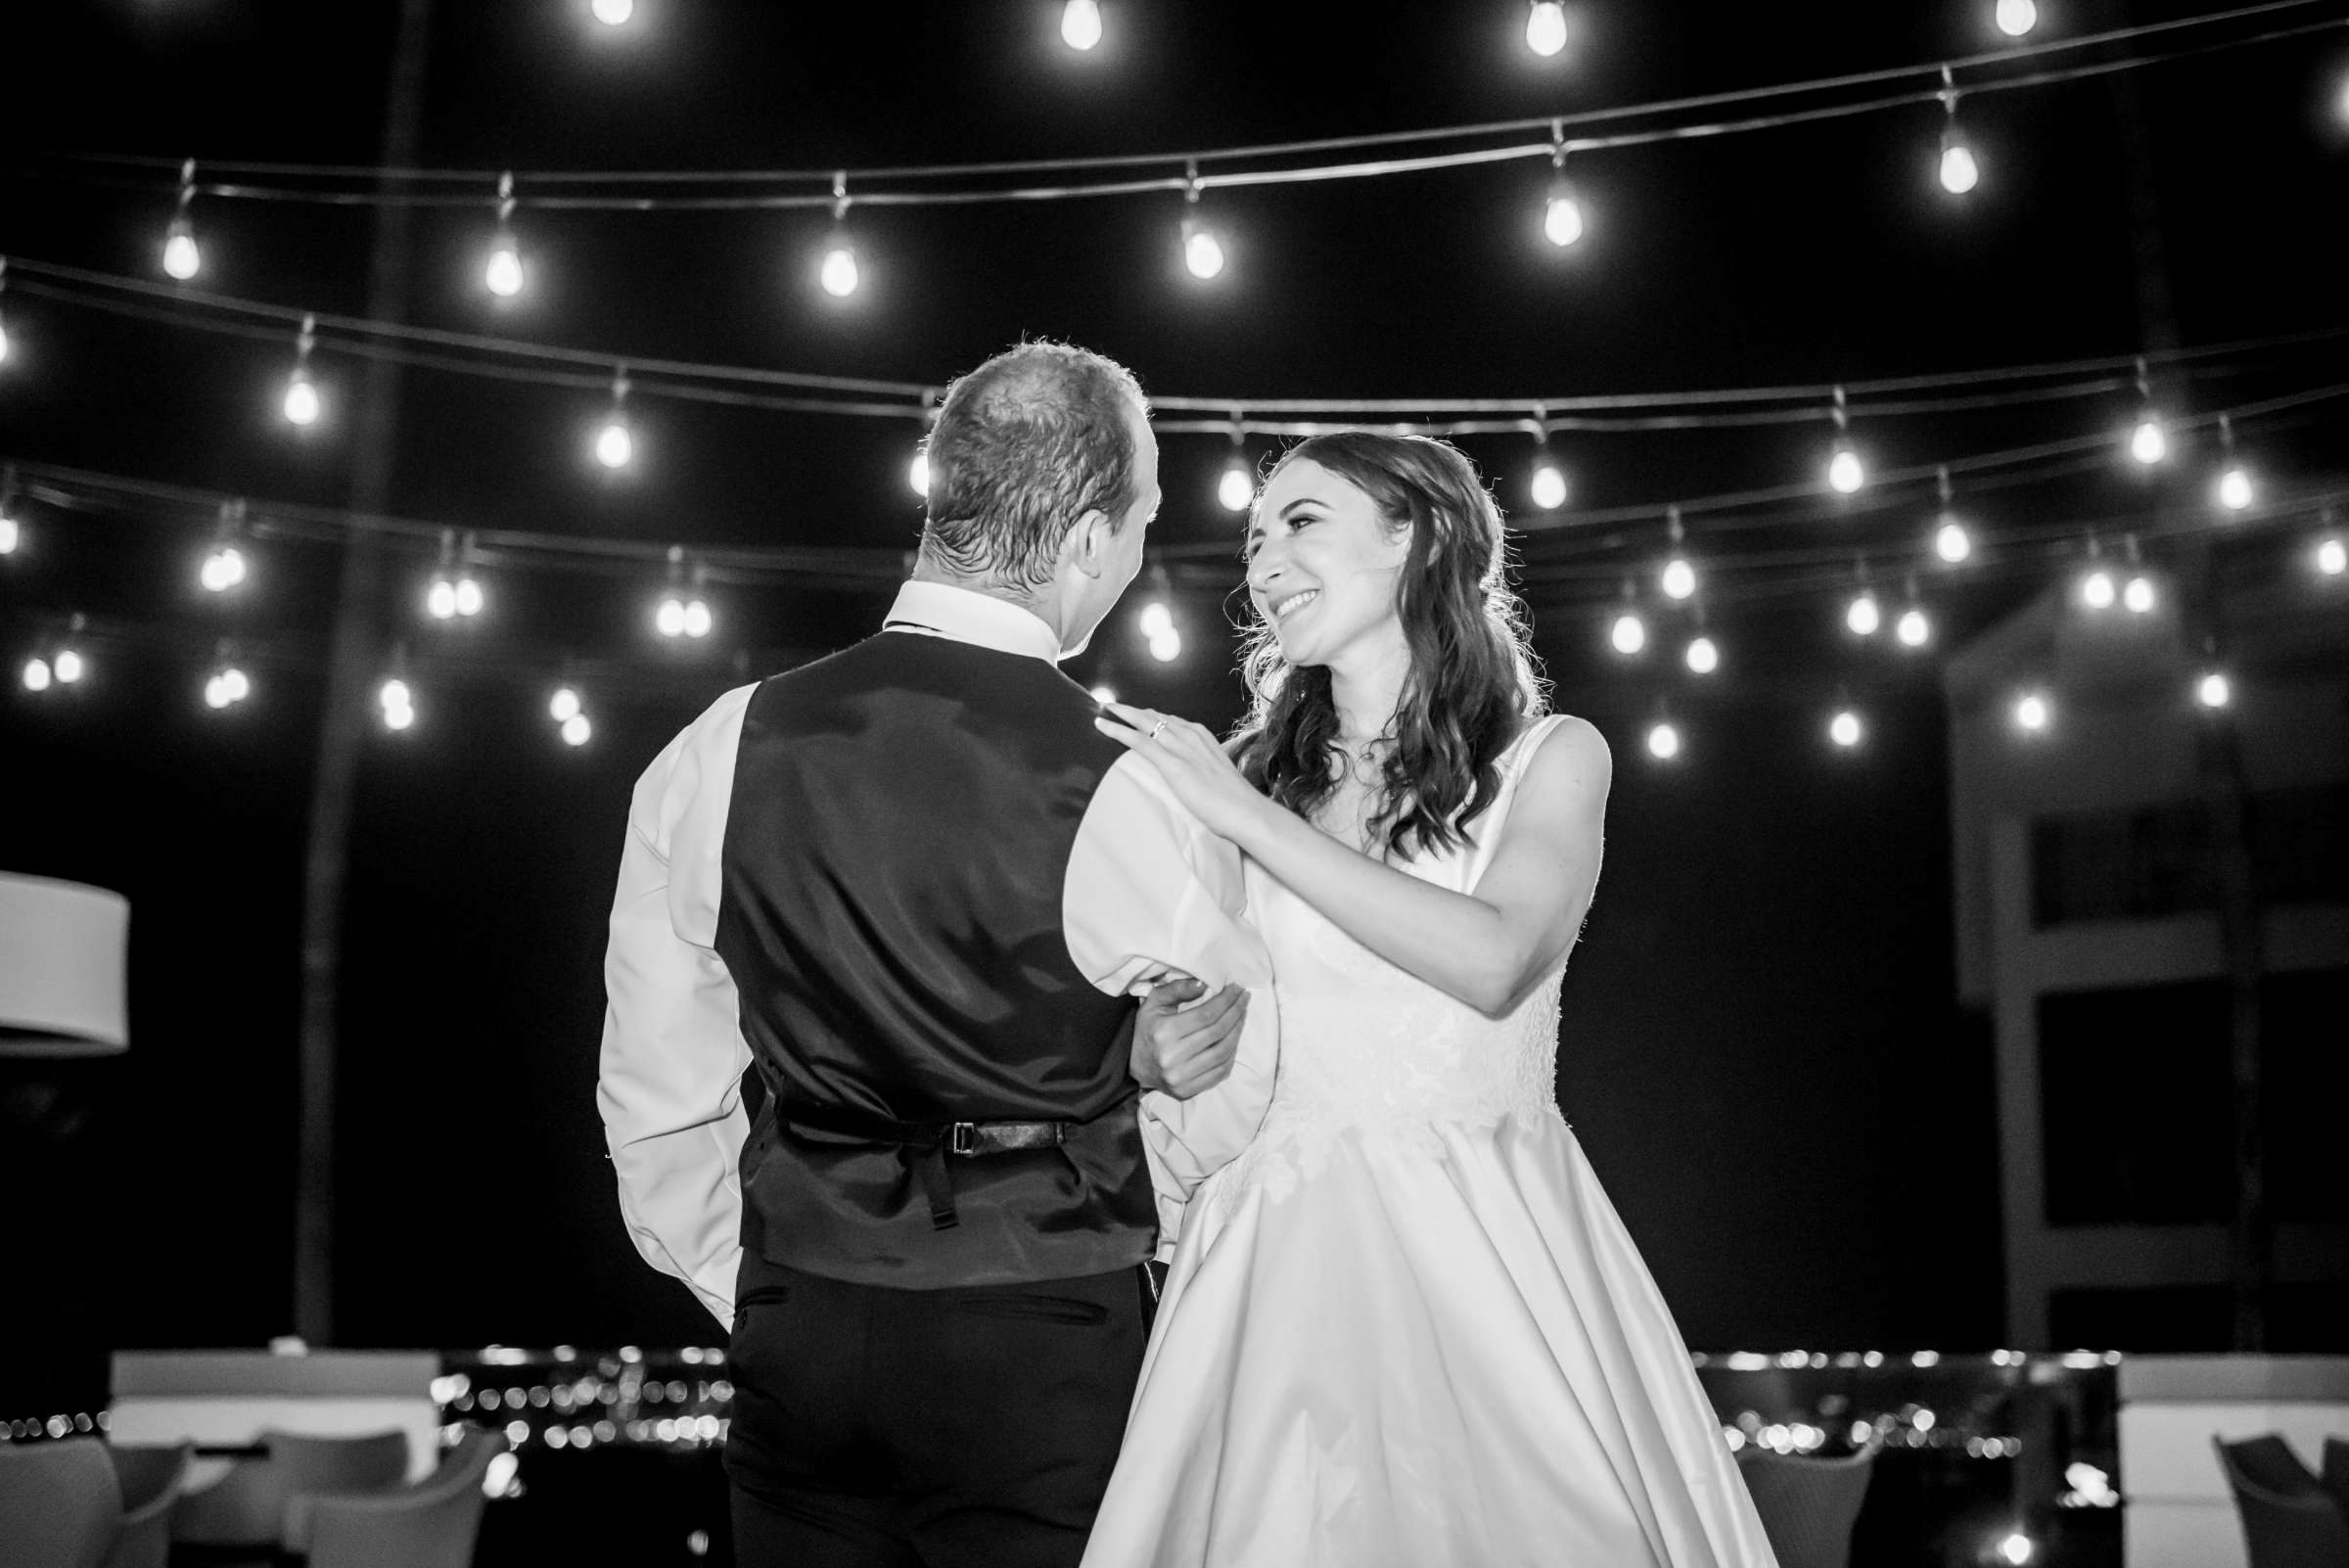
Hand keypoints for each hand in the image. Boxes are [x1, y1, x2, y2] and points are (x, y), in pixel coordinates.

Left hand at [1094, 702, 1265, 844]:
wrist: (1246, 811)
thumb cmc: (1234, 802)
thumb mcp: (1215, 776)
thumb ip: (1201, 770)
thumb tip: (1191, 776)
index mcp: (1202, 737)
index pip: (1170, 720)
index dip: (1150, 716)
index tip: (1136, 713)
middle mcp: (1191, 736)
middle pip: (1154, 716)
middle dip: (1131, 710)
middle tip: (1110, 705)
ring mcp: (1181, 748)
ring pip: (1144, 723)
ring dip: (1121, 715)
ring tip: (1102, 709)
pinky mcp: (1172, 764)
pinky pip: (1139, 741)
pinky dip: (1118, 731)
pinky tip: (1103, 726)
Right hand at [1127, 976, 1248, 1099]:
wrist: (1133, 1066)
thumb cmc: (1148, 1030)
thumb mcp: (1155, 1003)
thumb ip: (1178, 989)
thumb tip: (1204, 983)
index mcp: (1164, 1033)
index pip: (1206, 1015)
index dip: (1226, 1001)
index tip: (1237, 989)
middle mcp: (1172, 1057)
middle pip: (1217, 1032)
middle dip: (1236, 1012)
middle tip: (1244, 998)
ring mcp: (1181, 1077)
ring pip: (1222, 1052)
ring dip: (1238, 1032)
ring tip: (1242, 1015)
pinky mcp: (1187, 1091)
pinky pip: (1220, 1072)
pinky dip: (1232, 1054)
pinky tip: (1234, 1039)